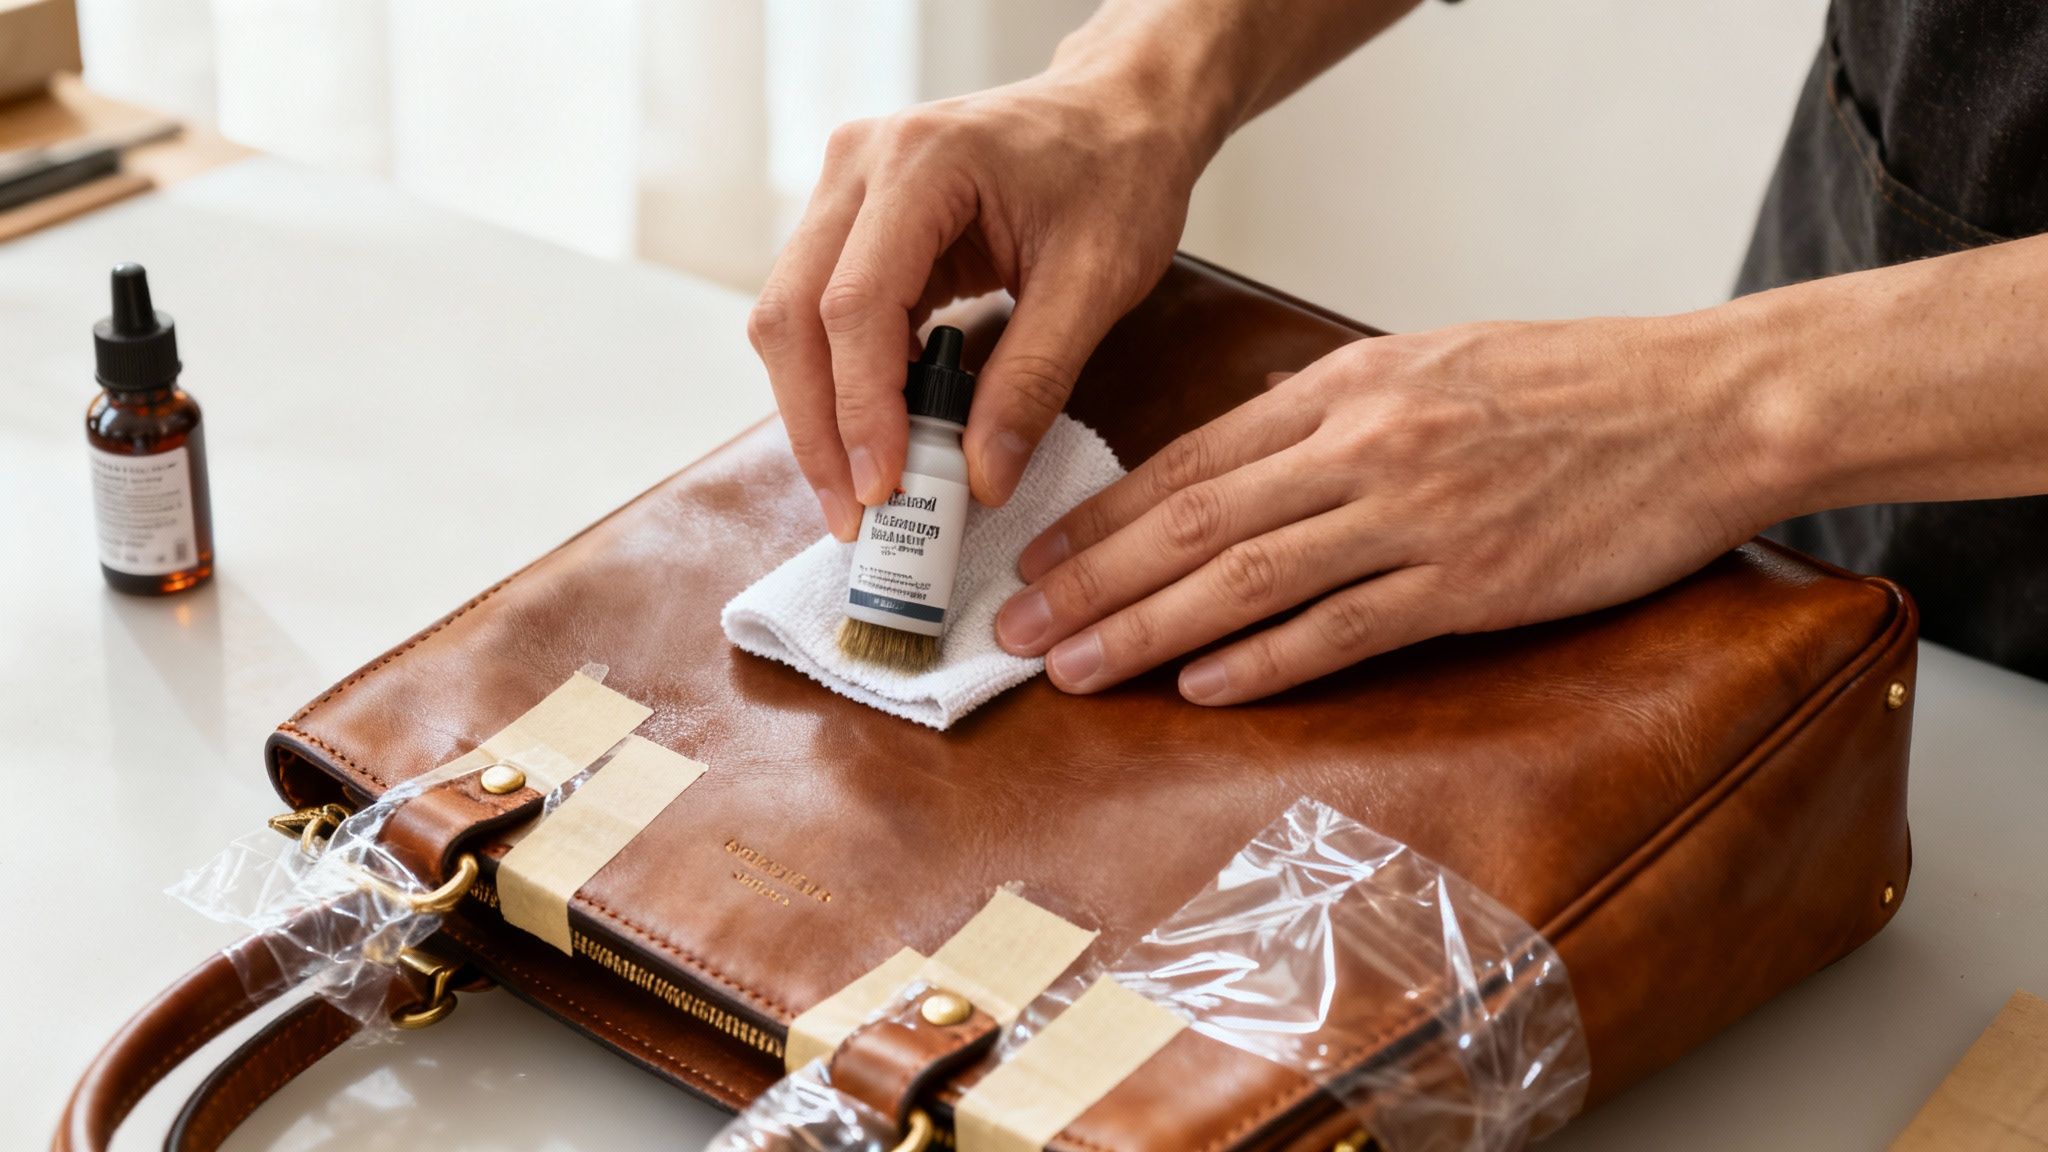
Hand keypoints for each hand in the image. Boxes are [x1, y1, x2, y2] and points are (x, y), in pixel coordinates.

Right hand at [749, 65, 1208, 539]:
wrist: (1117, 113)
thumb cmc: (1117, 175)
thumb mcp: (1097, 283)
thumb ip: (1035, 381)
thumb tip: (983, 480)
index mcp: (921, 162)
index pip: (854, 304)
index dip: (860, 408)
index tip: (882, 488)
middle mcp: (859, 164)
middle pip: (793, 314)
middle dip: (816, 427)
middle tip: (851, 516)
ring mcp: (845, 188)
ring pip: (790, 319)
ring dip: (817, 412)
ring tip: (860, 492)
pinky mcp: (852, 220)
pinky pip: (819, 313)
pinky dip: (840, 382)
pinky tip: (877, 437)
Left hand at [993, 314, 1780, 702]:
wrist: (1706, 405)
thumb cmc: (1576, 382)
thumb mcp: (1435, 359)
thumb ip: (1333, 402)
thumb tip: (1251, 433)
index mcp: (1347, 387)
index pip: (1190, 460)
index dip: (1102, 519)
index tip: (1038, 561)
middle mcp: (1365, 445)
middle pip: (1193, 521)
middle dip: (1092, 582)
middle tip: (1018, 631)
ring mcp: (1417, 515)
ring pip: (1248, 578)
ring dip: (1148, 629)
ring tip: (1075, 670)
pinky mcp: (1474, 582)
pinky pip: (1346, 628)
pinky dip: (1267, 660)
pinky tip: (1203, 687)